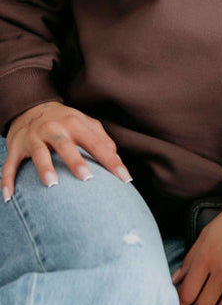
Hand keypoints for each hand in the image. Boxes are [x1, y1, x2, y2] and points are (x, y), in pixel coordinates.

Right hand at [2, 101, 131, 199]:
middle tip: (87, 178)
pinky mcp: (16, 147)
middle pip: (66, 145)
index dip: (112, 162)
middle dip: (76, 161)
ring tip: (52, 185)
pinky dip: (7, 180)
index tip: (125, 179)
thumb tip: (116, 158)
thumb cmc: (66, 122)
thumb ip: (102, 140)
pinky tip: (9, 197)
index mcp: (75, 124)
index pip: (97, 144)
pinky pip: (10, 165)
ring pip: (38, 153)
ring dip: (45, 168)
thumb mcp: (86, 124)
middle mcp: (54, 129)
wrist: (31, 107)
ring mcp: (33, 138)